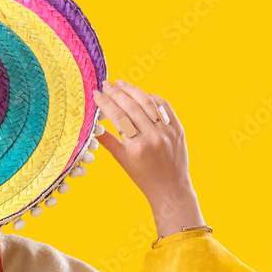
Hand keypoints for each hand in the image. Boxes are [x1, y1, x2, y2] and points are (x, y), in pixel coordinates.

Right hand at [92, 79, 205, 238]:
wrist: (171, 188)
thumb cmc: (144, 177)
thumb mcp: (122, 160)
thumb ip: (108, 141)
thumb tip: (94, 127)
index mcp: (136, 147)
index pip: (118, 117)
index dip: (105, 103)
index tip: (96, 94)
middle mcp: (153, 137)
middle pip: (131, 106)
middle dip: (117, 93)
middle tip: (106, 84)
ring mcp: (167, 131)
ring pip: (148, 102)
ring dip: (133, 90)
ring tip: (120, 83)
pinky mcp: (177, 128)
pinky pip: (163, 106)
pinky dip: (151, 97)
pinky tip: (140, 93)